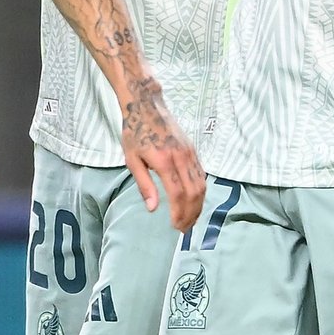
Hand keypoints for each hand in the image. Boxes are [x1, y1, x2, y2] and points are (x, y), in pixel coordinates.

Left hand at [120, 78, 205, 232]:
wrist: (146, 105)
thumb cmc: (135, 131)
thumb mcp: (132, 159)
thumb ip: (144, 184)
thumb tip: (153, 209)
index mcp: (165, 161)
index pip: (178, 195)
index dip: (179, 213)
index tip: (175, 226)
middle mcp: (181, 157)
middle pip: (194, 193)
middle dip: (191, 214)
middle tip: (184, 228)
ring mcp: (190, 152)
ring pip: (202, 185)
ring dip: (198, 205)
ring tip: (191, 219)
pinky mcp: (193, 149)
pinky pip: (201, 174)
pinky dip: (200, 191)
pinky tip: (194, 201)